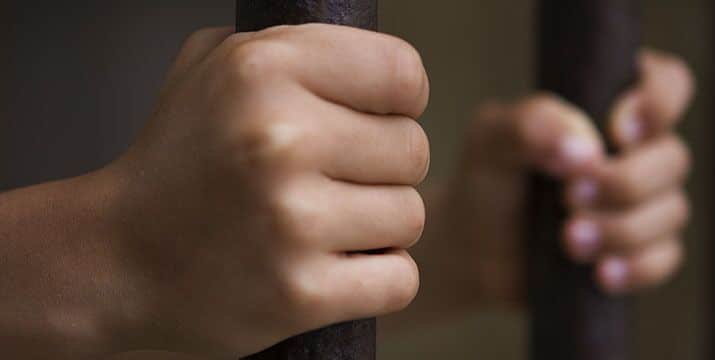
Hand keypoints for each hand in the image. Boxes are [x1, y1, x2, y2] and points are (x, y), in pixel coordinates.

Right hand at [106, 24, 429, 356]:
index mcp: (264, 70)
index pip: (403, 75)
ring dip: (379, 226)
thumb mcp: (212, 71)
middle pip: (413, 150)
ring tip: (324, 225)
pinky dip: (379, 278)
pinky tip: (335, 266)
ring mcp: (291, 221)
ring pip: (410, 216)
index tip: (373, 120)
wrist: (116, 258)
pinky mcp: (300, 294)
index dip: (399, 102)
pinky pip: (400, 279)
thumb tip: (371, 62)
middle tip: (331, 182)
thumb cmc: (179, 160)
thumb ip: (289, 47)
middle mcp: (280, 139)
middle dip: (383, 169)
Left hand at [438, 50, 693, 303]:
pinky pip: (665, 258)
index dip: (659, 103)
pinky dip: (636, 266)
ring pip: (672, 212)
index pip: (668, 83)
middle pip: (673, 158)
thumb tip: (584, 148)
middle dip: (625, 183)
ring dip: (622, 229)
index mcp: (607, 105)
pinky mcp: (639, 250)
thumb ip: (531, 124)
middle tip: (568, 197)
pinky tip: (600, 273)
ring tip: (568, 239)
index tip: (616, 131)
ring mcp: (643, 202)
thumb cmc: (487, 179)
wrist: (474, 249)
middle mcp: (636, 150)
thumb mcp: (492, 139)